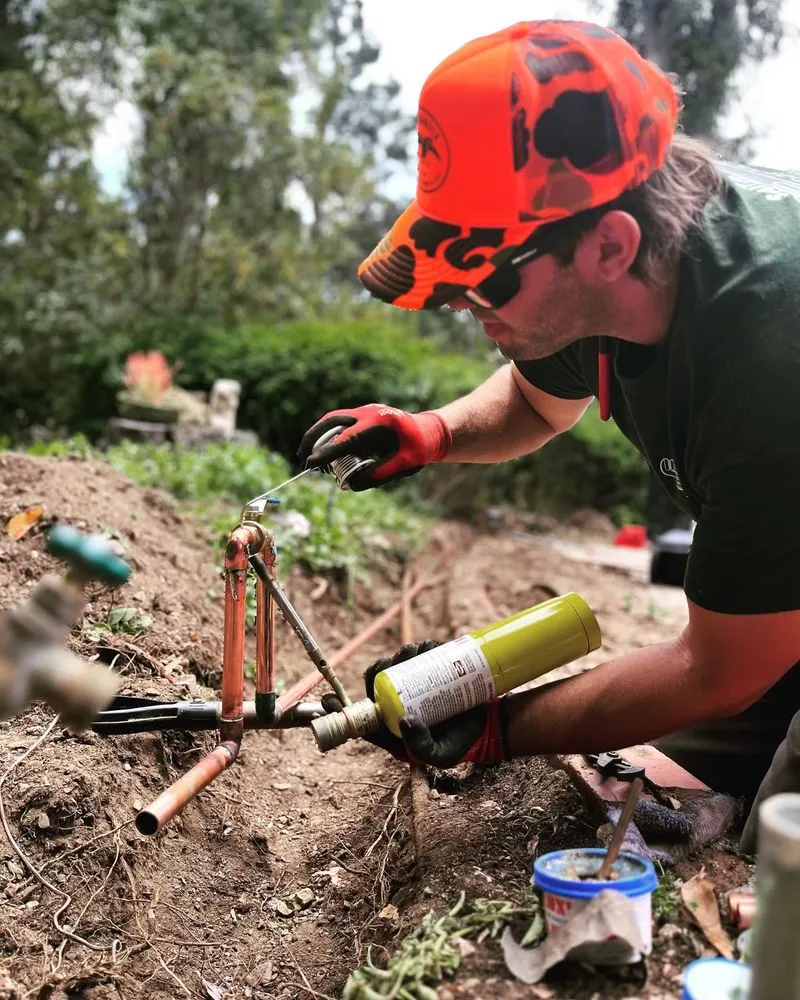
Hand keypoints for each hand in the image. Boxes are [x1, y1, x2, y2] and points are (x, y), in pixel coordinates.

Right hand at [297, 404, 450, 490]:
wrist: (429, 431)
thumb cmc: (420, 448)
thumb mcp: (405, 464)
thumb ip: (380, 474)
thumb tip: (350, 485)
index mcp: (380, 423)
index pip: (347, 438)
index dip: (328, 451)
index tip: (311, 462)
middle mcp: (369, 413)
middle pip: (332, 420)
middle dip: (313, 437)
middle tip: (302, 457)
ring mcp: (365, 412)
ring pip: (333, 419)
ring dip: (317, 434)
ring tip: (307, 455)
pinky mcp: (362, 416)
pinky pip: (340, 422)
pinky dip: (327, 434)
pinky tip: (322, 449)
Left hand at [322, 640, 508, 767]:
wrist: (488, 727)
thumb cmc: (459, 744)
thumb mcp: (440, 755)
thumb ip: (420, 747)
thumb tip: (404, 721)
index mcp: (392, 727)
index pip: (361, 717)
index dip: (341, 709)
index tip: (326, 700)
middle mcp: (398, 704)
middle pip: (377, 684)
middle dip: (379, 669)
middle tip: (390, 662)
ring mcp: (414, 686)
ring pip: (397, 667)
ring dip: (400, 655)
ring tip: (414, 650)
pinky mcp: (430, 672)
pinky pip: (419, 656)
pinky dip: (420, 648)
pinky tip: (426, 645)